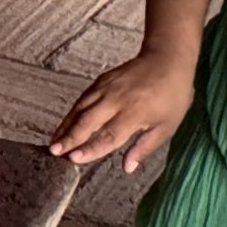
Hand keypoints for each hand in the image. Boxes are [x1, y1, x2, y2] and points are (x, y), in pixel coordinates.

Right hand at [54, 48, 193, 170]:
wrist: (168, 58)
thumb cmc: (172, 95)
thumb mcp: (167, 126)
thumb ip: (145, 147)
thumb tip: (127, 168)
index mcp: (135, 112)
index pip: (108, 135)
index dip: (90, 149)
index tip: (74, 159)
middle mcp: (117, 99)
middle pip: (88, 121)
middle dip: (69, 137)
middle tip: (54, 152)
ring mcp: (107, 88)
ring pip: (80, 109)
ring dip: (65, 126)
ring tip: (54, 143)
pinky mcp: (101, 80)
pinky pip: (83, 99)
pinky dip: (71, 114)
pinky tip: (64, 126)